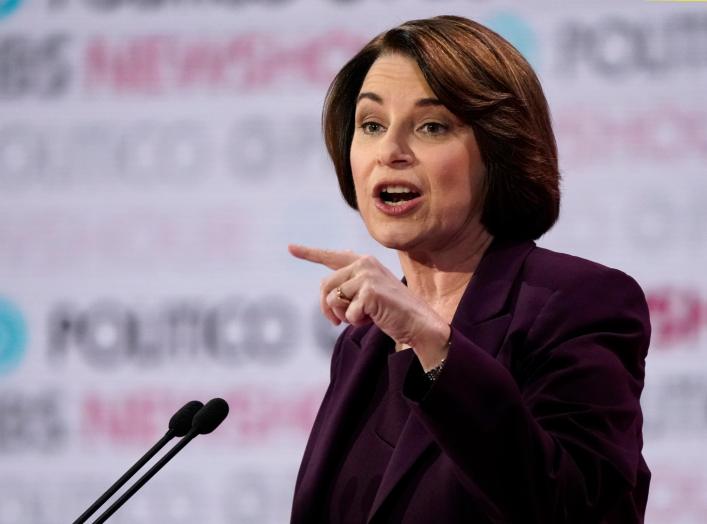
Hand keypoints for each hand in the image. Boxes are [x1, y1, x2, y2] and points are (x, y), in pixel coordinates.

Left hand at [288, 244, 449, 368]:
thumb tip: (326, 293)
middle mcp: (364, 263)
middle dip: (328, 308)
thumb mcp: (369, 294)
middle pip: (325, 286)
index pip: (331, 256)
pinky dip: (356, 322)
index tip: (290, 247)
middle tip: (338, 323)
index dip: (309, 253)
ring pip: (333, 300)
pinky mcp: (369, 291)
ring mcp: (367, 276)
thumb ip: (350, 287)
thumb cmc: (393, 311)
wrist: (419, 323)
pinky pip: (346, 314)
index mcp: (364, 262)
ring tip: (363, 317)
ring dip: (343, 316)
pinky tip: (373, 319)